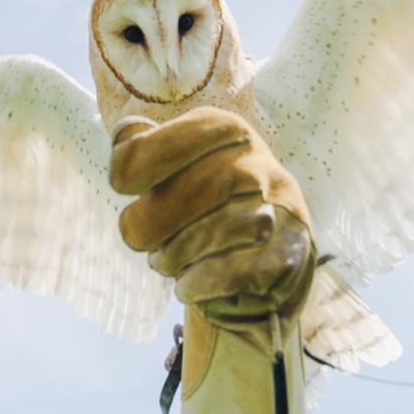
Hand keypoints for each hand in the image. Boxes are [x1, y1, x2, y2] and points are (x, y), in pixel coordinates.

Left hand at [110, 107, 316, 327]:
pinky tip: (191, 283)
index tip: (131, 190)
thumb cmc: (211, 206)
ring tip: (172, 262)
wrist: (276, 253)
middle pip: (161, 204)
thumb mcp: (180, 165)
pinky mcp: (289, 251)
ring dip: (172, 260)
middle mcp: (252, 160)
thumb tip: (126, 132)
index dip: (124, 180)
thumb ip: (140, 147)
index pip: (136, 157)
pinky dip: (196, 284)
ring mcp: (275, 205)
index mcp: (221, 128)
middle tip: (148, 243)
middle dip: (145, 231)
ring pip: (194, 242)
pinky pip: (224, 274)